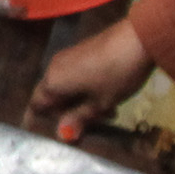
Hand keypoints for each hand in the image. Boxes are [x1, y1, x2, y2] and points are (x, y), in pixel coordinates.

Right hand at [29, 17, 155, 135]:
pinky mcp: (81, 50)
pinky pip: (74, 75)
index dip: (45, 121)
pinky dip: (85, 88)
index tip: (61, 132)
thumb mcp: (100, 103)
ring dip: (81, 101)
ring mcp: (67, 57)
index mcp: (52, 82)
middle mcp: (53, 68)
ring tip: (107, 111)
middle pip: (52, 96)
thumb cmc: (115, 75)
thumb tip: (62, 134)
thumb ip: (78, 119)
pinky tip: (108, 94)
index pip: (36, 106)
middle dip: (69, 113)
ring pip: (66, 86)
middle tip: (94, 124)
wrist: (137, 39)